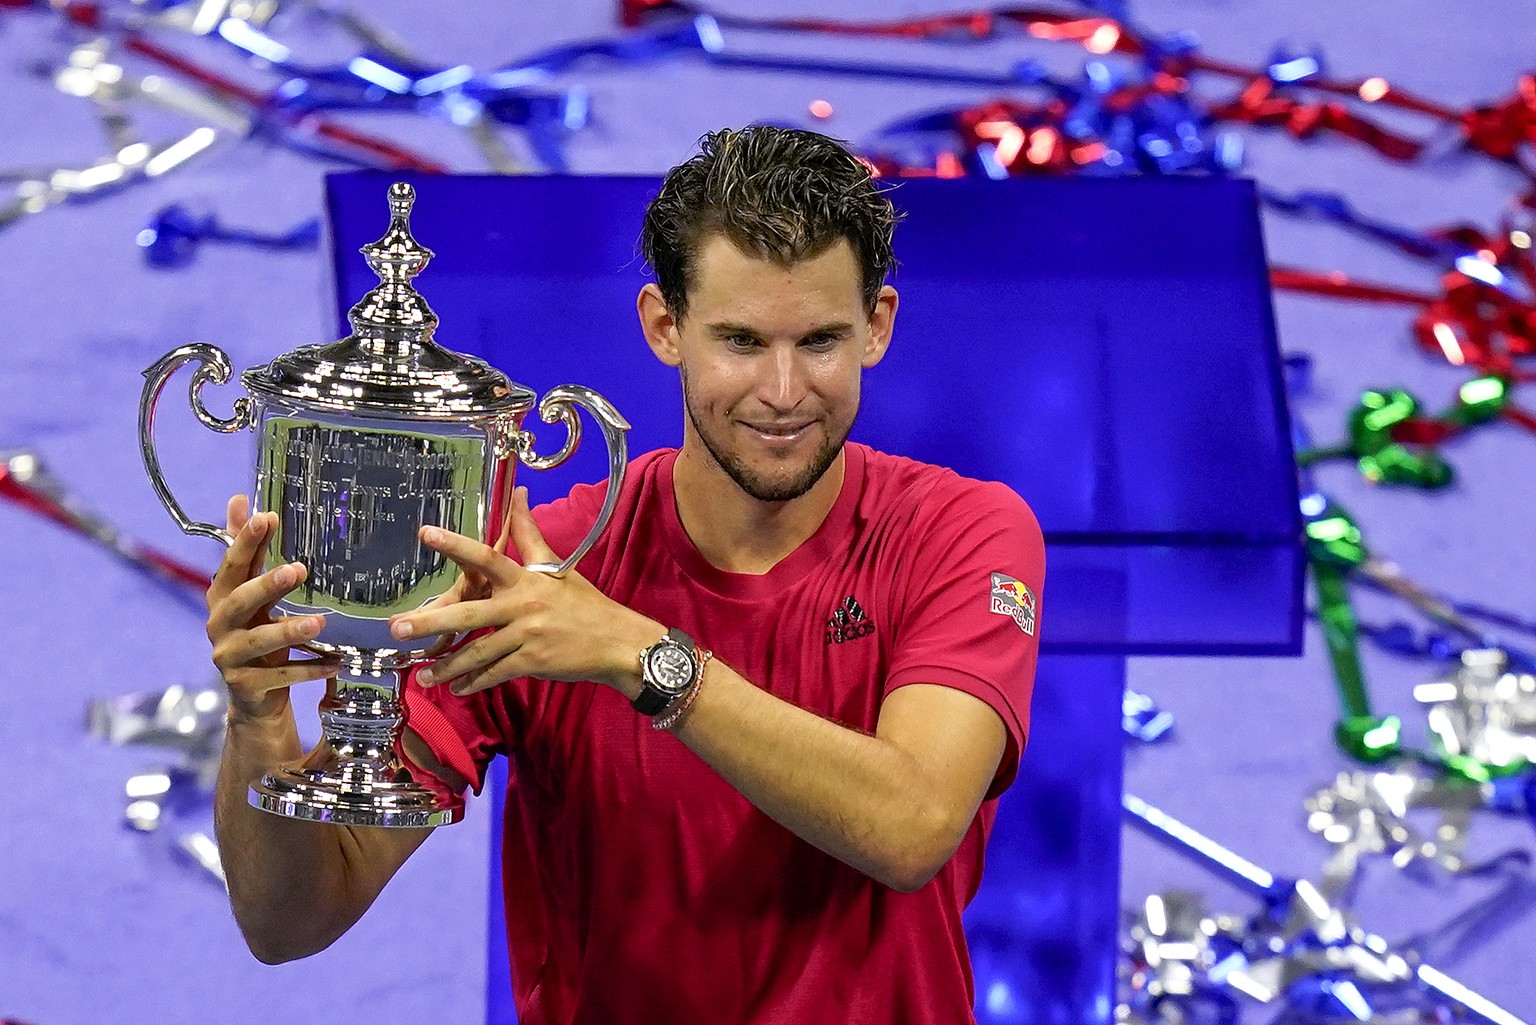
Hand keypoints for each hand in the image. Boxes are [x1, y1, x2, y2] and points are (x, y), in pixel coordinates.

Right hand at [206, 495, 339, 720]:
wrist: (254, 696)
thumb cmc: (258, 632)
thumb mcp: (253, 592)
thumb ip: (247, 551)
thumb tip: (239, 499)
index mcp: (222, 598)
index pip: (231, 565)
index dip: (245, 542)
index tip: (267, 517)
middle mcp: (220, 626)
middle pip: (239, 602)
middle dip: (266, 585)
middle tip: (299, 570)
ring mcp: (230, 657)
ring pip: (259, 641)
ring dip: (289, 630)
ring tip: (321, 622)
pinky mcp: (246, 686)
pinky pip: (279, 676)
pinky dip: (308, 669)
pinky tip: (335, 663)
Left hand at [388, 487, 656, 696]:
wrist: (616, 642)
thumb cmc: (583, 604)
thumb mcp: (556, 567)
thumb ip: (530, 534)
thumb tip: (520, 495)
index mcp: (526, 579)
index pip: (487, 557)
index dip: (456, 545)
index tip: (425, 533)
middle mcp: (523, 604)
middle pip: (469, 614)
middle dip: (431, 623)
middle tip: (397, 628)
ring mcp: (528, 635)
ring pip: (478, 652)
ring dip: (447, 666)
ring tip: (423, 677)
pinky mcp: (534, 662)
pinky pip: (496, 673)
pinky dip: (475, 683)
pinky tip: (458, 689)